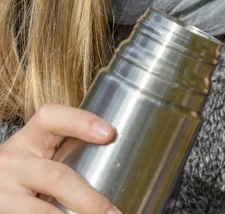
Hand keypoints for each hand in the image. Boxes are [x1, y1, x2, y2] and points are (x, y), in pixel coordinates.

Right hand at [0, 104, 120, 212]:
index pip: (51, 118)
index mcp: (29, 138)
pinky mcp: (3, 212)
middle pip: (56, 176)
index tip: (109, 133)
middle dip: (88, 199)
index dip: (81, 121)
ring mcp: (5, 191)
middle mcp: (13, 161)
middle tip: (114, 213)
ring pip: (43, 210)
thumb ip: (66, 150)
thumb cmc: (25, 169)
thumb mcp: (38, 153)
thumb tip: (116, 159)